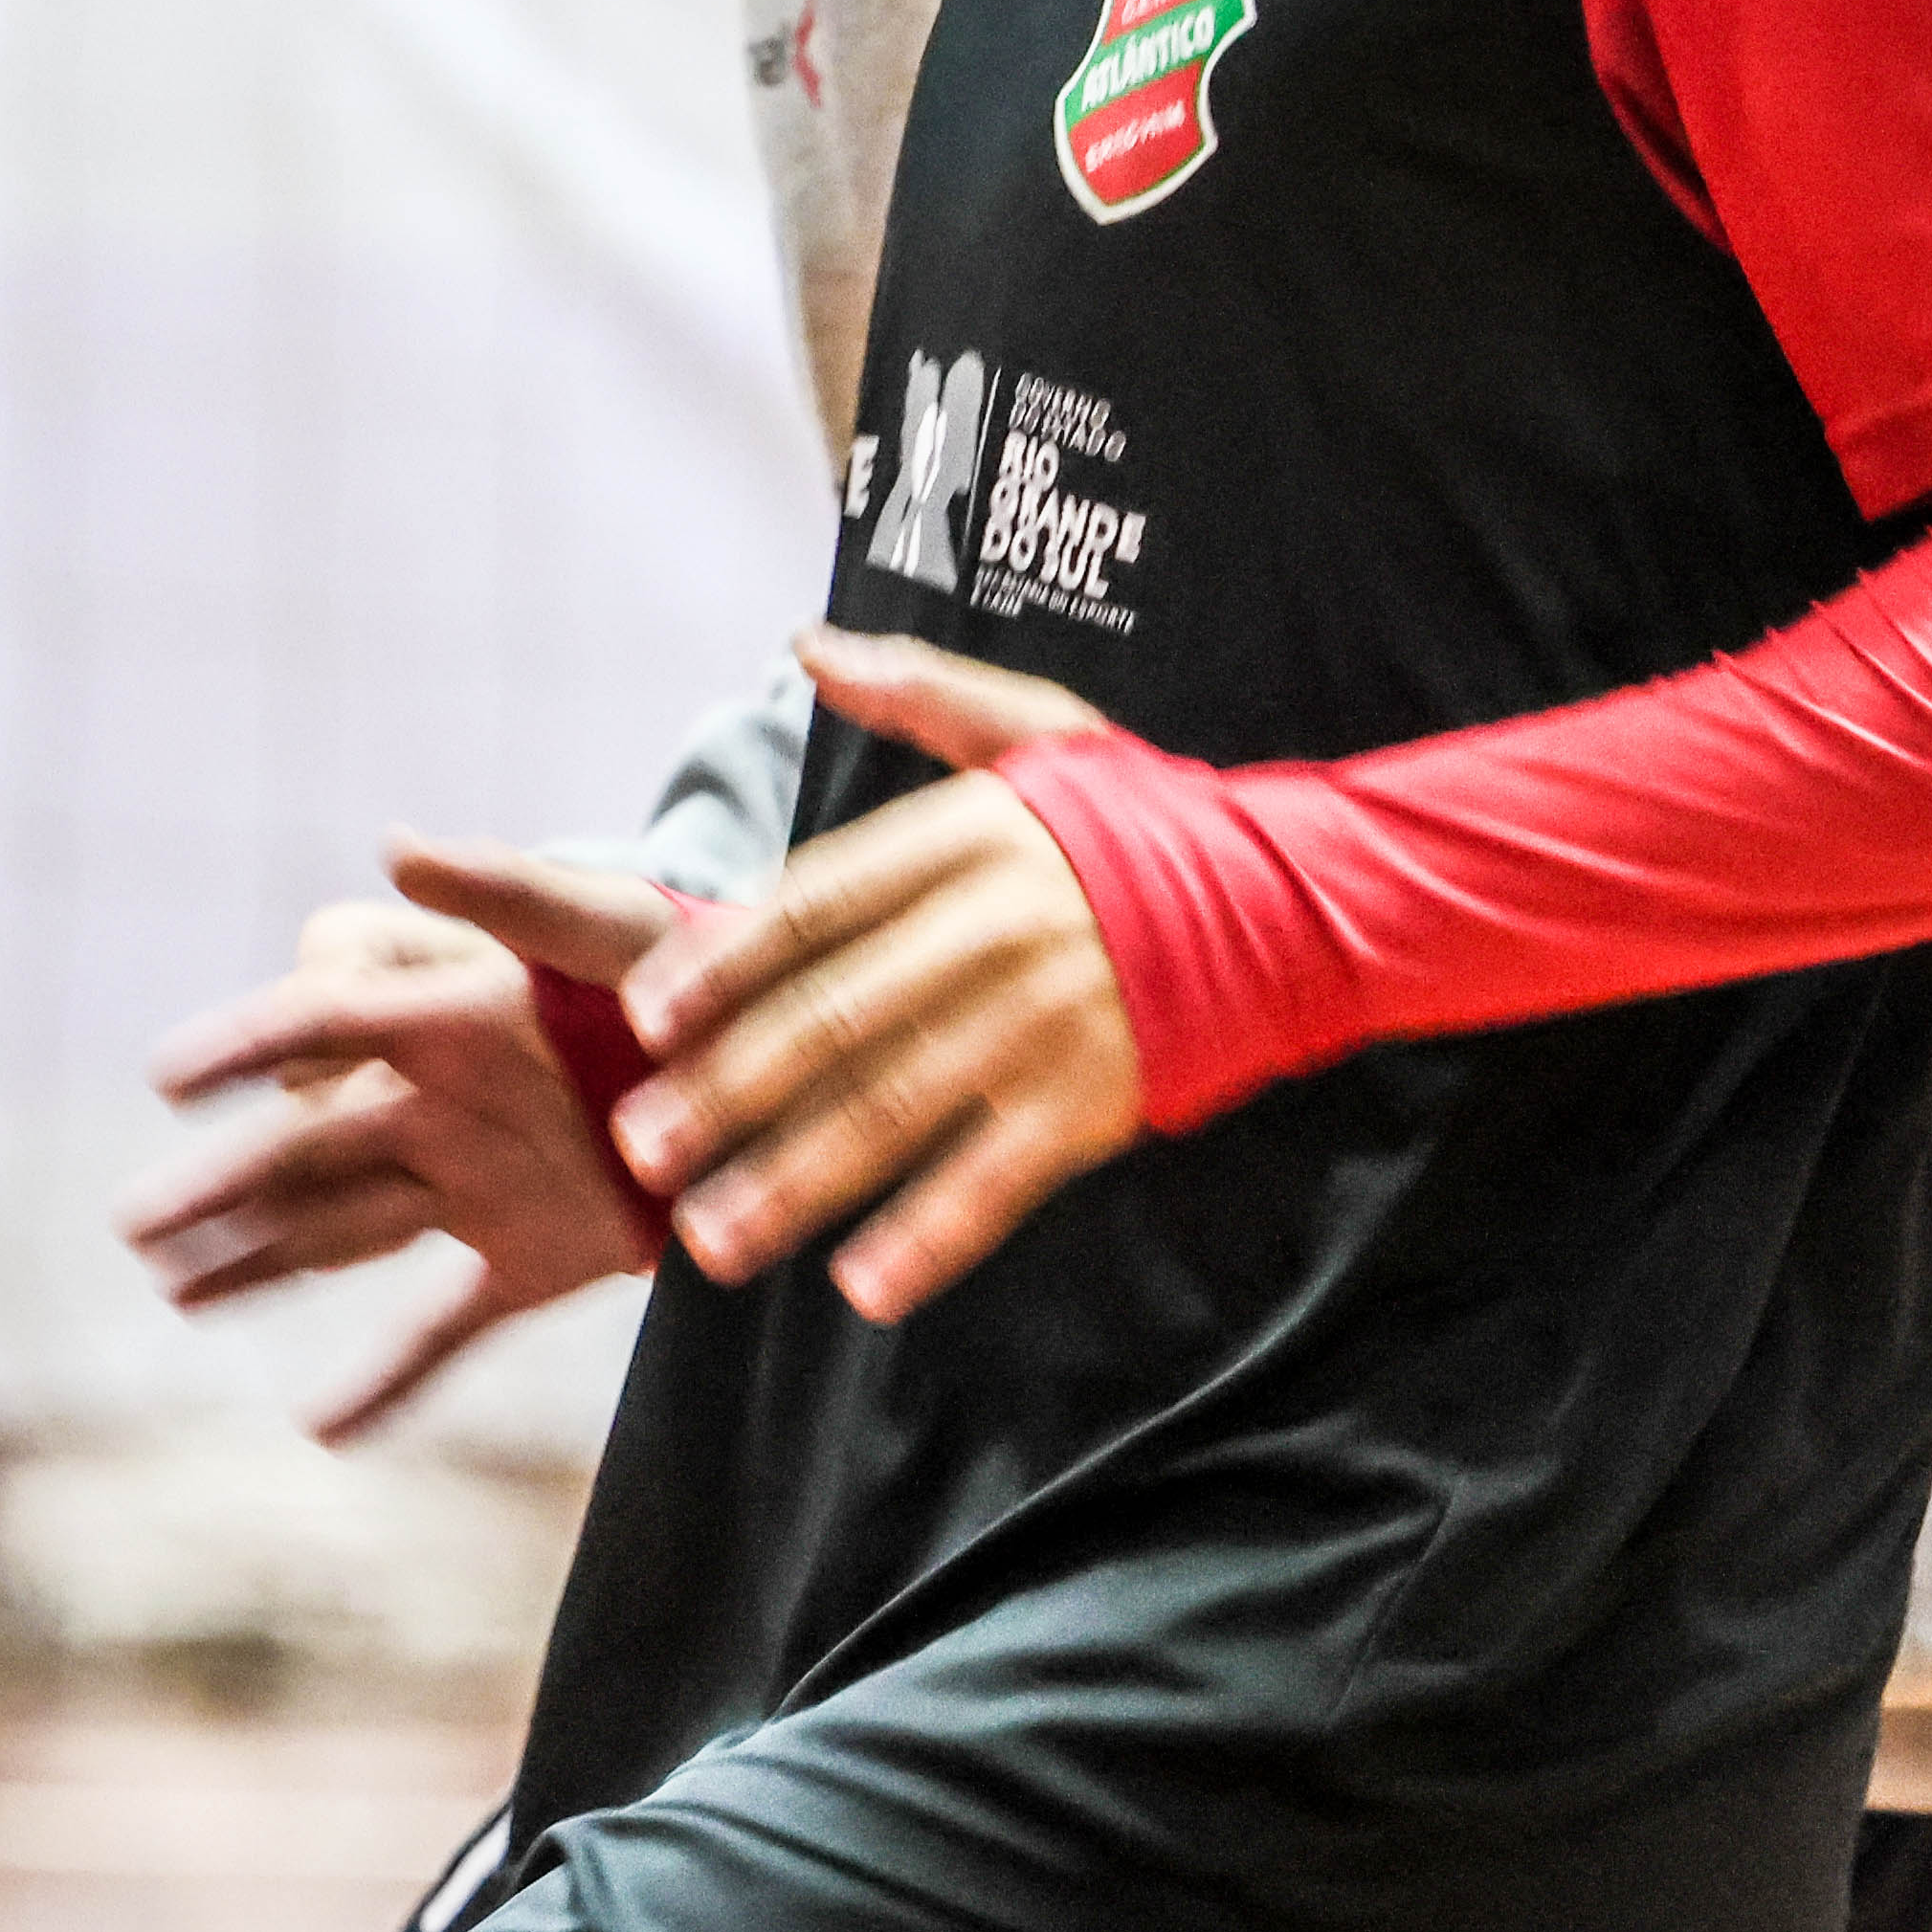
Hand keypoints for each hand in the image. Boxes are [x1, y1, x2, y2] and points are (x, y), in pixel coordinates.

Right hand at [121, 872, 681, 1438]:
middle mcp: (445, 1103)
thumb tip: (397, 846)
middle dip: (221, 1183)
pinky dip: (387, 1380)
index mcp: (454, 1015)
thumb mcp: (617, 921)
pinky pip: (443, 1328)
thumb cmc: (693, 966)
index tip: (166, 1076)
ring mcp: (481, 1185)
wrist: (774, 1059)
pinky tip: (322, 1426)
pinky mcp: (535, 1259)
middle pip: (307, 1146)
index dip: (246, 1044)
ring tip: (180, 1292)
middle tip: (135, 1223)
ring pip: (343, 1231)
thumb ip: (516, 888)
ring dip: (262, 1262)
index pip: (322, 1020)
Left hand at [410, 631, 1140, 1322]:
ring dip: (793, 1180)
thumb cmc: (1140, 818)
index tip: (647, 1017)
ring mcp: (1045, 1022)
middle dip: (727, 1089)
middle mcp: (996, 929)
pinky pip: (994, 1180)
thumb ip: (922, 692)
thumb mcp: (1038, 732)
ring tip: (711, 1236)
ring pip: (896, 1109)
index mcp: (969, 838)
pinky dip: (928, 1236)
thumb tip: (811, 648)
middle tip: (642, 1147)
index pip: (817, 904)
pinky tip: (860, 1284)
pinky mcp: (1093, 1100)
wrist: (1290, 895)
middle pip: (835, 1018)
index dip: (723, 961)